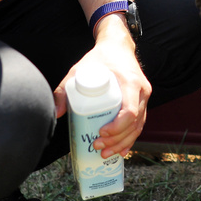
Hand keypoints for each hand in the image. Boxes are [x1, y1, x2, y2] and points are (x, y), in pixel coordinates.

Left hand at [52, 22, 150, 158]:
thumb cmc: (99, 59)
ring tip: (105, 154)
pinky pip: (140, 123)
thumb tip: (56, 113)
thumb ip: (64, 89)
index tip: (100, 133)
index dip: (116, 127)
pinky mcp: (142, 100)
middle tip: (98, 148)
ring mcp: (144, 96)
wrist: (118, 47)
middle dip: (117, 140)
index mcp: (130, 82)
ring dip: (123, 143)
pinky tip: (122, 151)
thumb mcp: (79, 69)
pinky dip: (131, 138)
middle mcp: (142, 91)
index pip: (129, 111)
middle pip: (134, 123)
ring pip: (138, 126)